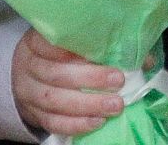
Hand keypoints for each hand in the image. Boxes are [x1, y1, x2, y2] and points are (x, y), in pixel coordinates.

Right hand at [11, 27, 125, 137]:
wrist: (31, 78)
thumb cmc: (59, 55)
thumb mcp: (69, 42)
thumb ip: (97, 44)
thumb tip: (139, 55)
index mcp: (35, 42)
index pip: (50, 42)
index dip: (74, 47)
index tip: (102, 48)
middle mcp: (28, 66)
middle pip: (56, 74)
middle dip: (90, 79)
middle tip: (118, 80)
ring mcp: (28, 92)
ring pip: (55, 101)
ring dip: (88, 105)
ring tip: (115, 105)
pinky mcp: (33, 115)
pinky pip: (53, 123)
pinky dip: (77, 124)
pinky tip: (97, 121)